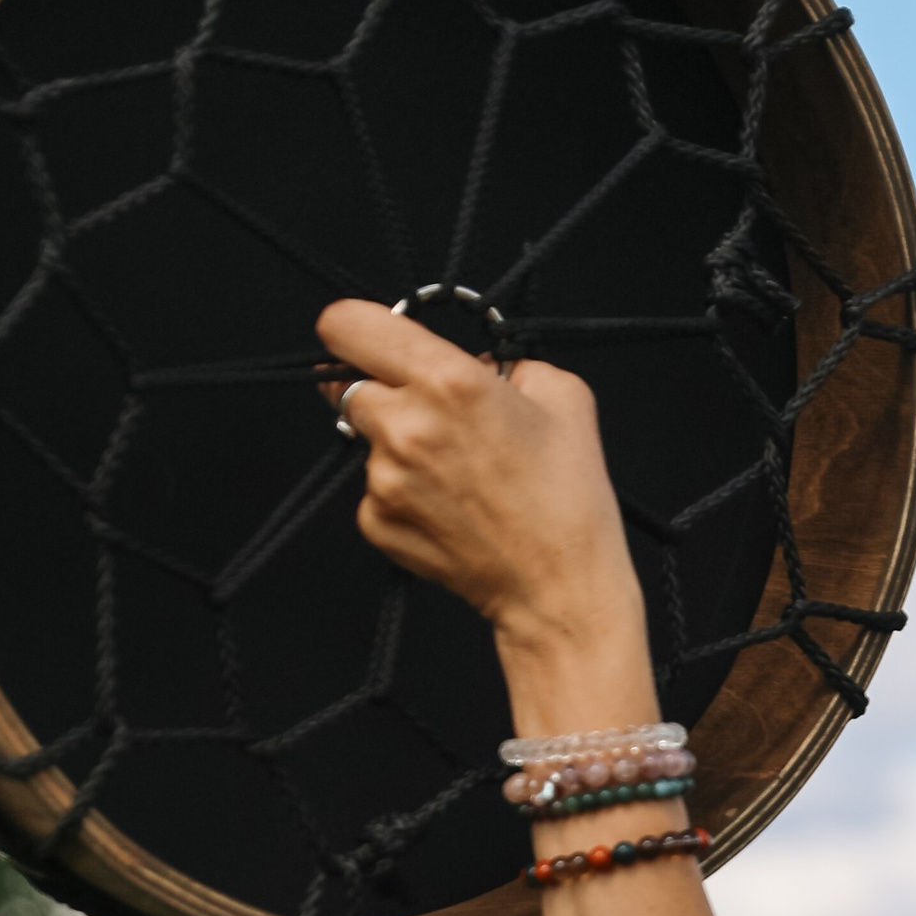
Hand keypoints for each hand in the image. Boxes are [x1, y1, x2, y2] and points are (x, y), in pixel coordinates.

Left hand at [316, 302, 658, 735]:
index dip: (355, 327)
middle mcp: (406, 426)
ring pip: (364, 438)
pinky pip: (372, 488)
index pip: (346, 324)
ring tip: (455, 473)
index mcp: (449, 381)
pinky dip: (402, 492)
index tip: (370, 339)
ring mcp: (385, 479)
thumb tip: (476, 362)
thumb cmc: (569, 501)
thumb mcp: (565, 396)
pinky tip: (448, 507)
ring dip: (396, 445)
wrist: (560, 591)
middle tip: (426, 414)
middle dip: (381, 389)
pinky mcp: (377, 522)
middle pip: (346, 383)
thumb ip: (508, 360)